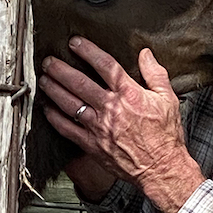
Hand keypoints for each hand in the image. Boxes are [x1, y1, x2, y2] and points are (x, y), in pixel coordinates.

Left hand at [39, 37, 205, 212]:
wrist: (162, 169)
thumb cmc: (166, 136)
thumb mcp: (168, 99)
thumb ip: (155, 74)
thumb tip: (145, 53)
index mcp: (129, 94)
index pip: (105, 66)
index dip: (88, 51)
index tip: (75, 43)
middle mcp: (111, 109)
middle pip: (79, 83)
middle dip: (60, 69)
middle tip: (49, 61)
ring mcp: (99, 128)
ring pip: (69, 104)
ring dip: (53, 90)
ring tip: (44, 80)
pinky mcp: (92, 145)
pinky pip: (68, 129)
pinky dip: (55, 118)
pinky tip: (47, 109)